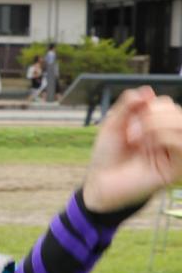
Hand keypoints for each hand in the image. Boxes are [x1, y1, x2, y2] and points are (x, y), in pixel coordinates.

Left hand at [82, 87, 181, 212]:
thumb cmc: (107, 155)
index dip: (149, 104)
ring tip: (136, 136)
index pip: (167, 104)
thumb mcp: (113, 124)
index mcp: (156, 126)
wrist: (100, 182)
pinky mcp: (176, 168)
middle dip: (152, 113)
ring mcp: (174, 153)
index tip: (130, 118)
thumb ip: (128, 106)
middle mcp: (168, 137)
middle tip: (131, 129)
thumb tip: (148, 90)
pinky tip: (146, 146)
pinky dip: (163, 136)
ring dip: (157, 123)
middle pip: (177, 111)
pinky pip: (181, 144)